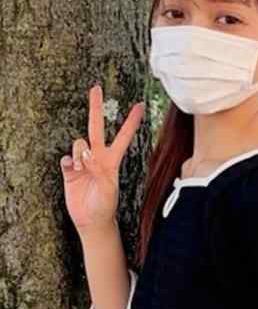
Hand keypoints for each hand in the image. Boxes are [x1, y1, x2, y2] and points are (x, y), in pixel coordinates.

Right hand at [60, 84, 144, 235]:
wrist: (91, 220)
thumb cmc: (104, 206)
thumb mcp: (107, 189)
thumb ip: (98, 171)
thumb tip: (86, 155)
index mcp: (112, 161)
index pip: (123, 136)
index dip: (131, 121)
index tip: (140, 104)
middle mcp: (97, 157)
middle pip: (96, 127)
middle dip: (96, 107)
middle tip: (96, 87)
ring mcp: (82, 162)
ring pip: (78, 143)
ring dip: (79, 153)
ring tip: (81, 168)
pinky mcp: (68, 170)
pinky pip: (65, 158)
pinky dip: (67, 161)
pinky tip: (70, 169)